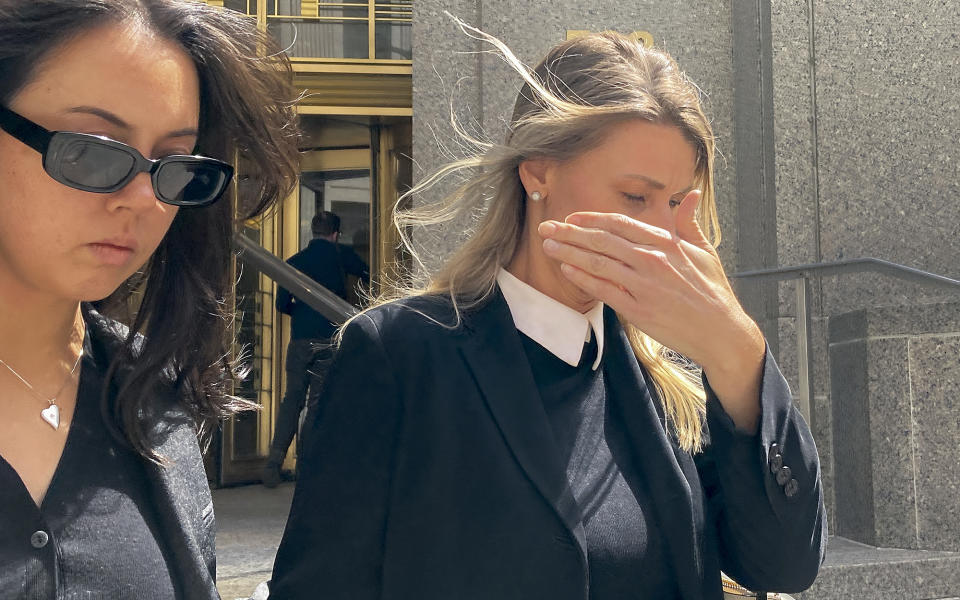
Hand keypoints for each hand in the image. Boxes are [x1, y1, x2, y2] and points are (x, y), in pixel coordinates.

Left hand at [538, 190, 764, 430]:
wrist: (721, 332)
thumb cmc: (712, 291)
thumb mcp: (704, 251)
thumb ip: (688, 222)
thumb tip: (689, 194)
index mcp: (666, 243)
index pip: (619, 224)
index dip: (591, 219)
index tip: (571, 218)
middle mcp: (651, 260)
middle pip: (601, 240)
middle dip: (569, 232)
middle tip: (546, 227)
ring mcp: (643, 285)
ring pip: (597, 263)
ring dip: (568, 253)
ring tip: (548, 245)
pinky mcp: (637, 310)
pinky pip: (603, 290)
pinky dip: (583, 278)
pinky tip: (566, 270)